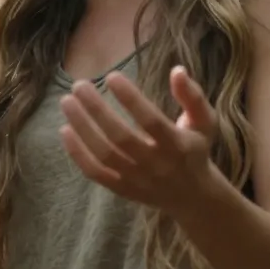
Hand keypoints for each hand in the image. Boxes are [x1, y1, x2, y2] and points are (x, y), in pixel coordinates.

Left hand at [58, 65, 221, 215]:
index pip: (150, 120)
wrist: (193, 197)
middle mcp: (156, 164)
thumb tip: (177, 70)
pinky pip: (96, 173)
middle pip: (120, 137)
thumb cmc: (196, 150)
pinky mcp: (122, 189)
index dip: (130, 98)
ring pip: (104, 155)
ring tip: (67, 102)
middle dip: (97, 110)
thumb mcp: (204, 122)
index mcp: (177, 145)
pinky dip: (77, 154)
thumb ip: (193, 96)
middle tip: (79, 85)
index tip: (112, 76)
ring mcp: (137, 179)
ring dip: (82, 128)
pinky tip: (65, 130)